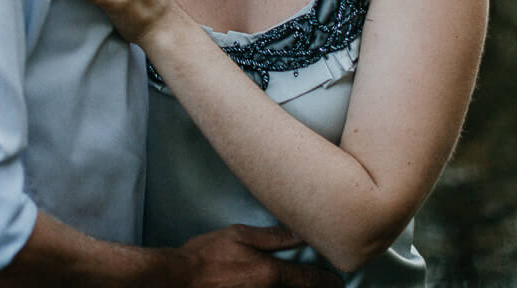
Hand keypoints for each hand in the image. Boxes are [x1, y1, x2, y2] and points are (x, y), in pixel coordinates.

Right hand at [174, 224, 342, 287]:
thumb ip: (273, 237)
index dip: (326, 281)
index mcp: (270, 274)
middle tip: (327, 285)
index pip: (307, 280)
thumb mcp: (239, 236)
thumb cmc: (206, 255)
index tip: (338, 282)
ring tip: (304, 286)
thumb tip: (300, 233)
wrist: (178, 280)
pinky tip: (273, 287)